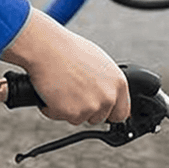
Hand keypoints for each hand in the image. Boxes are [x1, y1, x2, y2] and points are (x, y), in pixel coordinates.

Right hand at [0, 8, 130, 125]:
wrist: (47, 48)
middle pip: (98, 118)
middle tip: (73, 91)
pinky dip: (53, 108)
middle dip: (85, 110)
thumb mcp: (99, 63)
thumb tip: (110, 94)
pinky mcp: (72, 113)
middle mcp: (108, 97)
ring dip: (69, 109)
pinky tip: (52, 91)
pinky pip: (60, 117)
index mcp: (118, 83)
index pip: (121, 113)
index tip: (99, 110)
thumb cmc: (69, 51)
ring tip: (62, 87)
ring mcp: (91, 107)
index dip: (108, 112)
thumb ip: (108, 83)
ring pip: (78, 119)